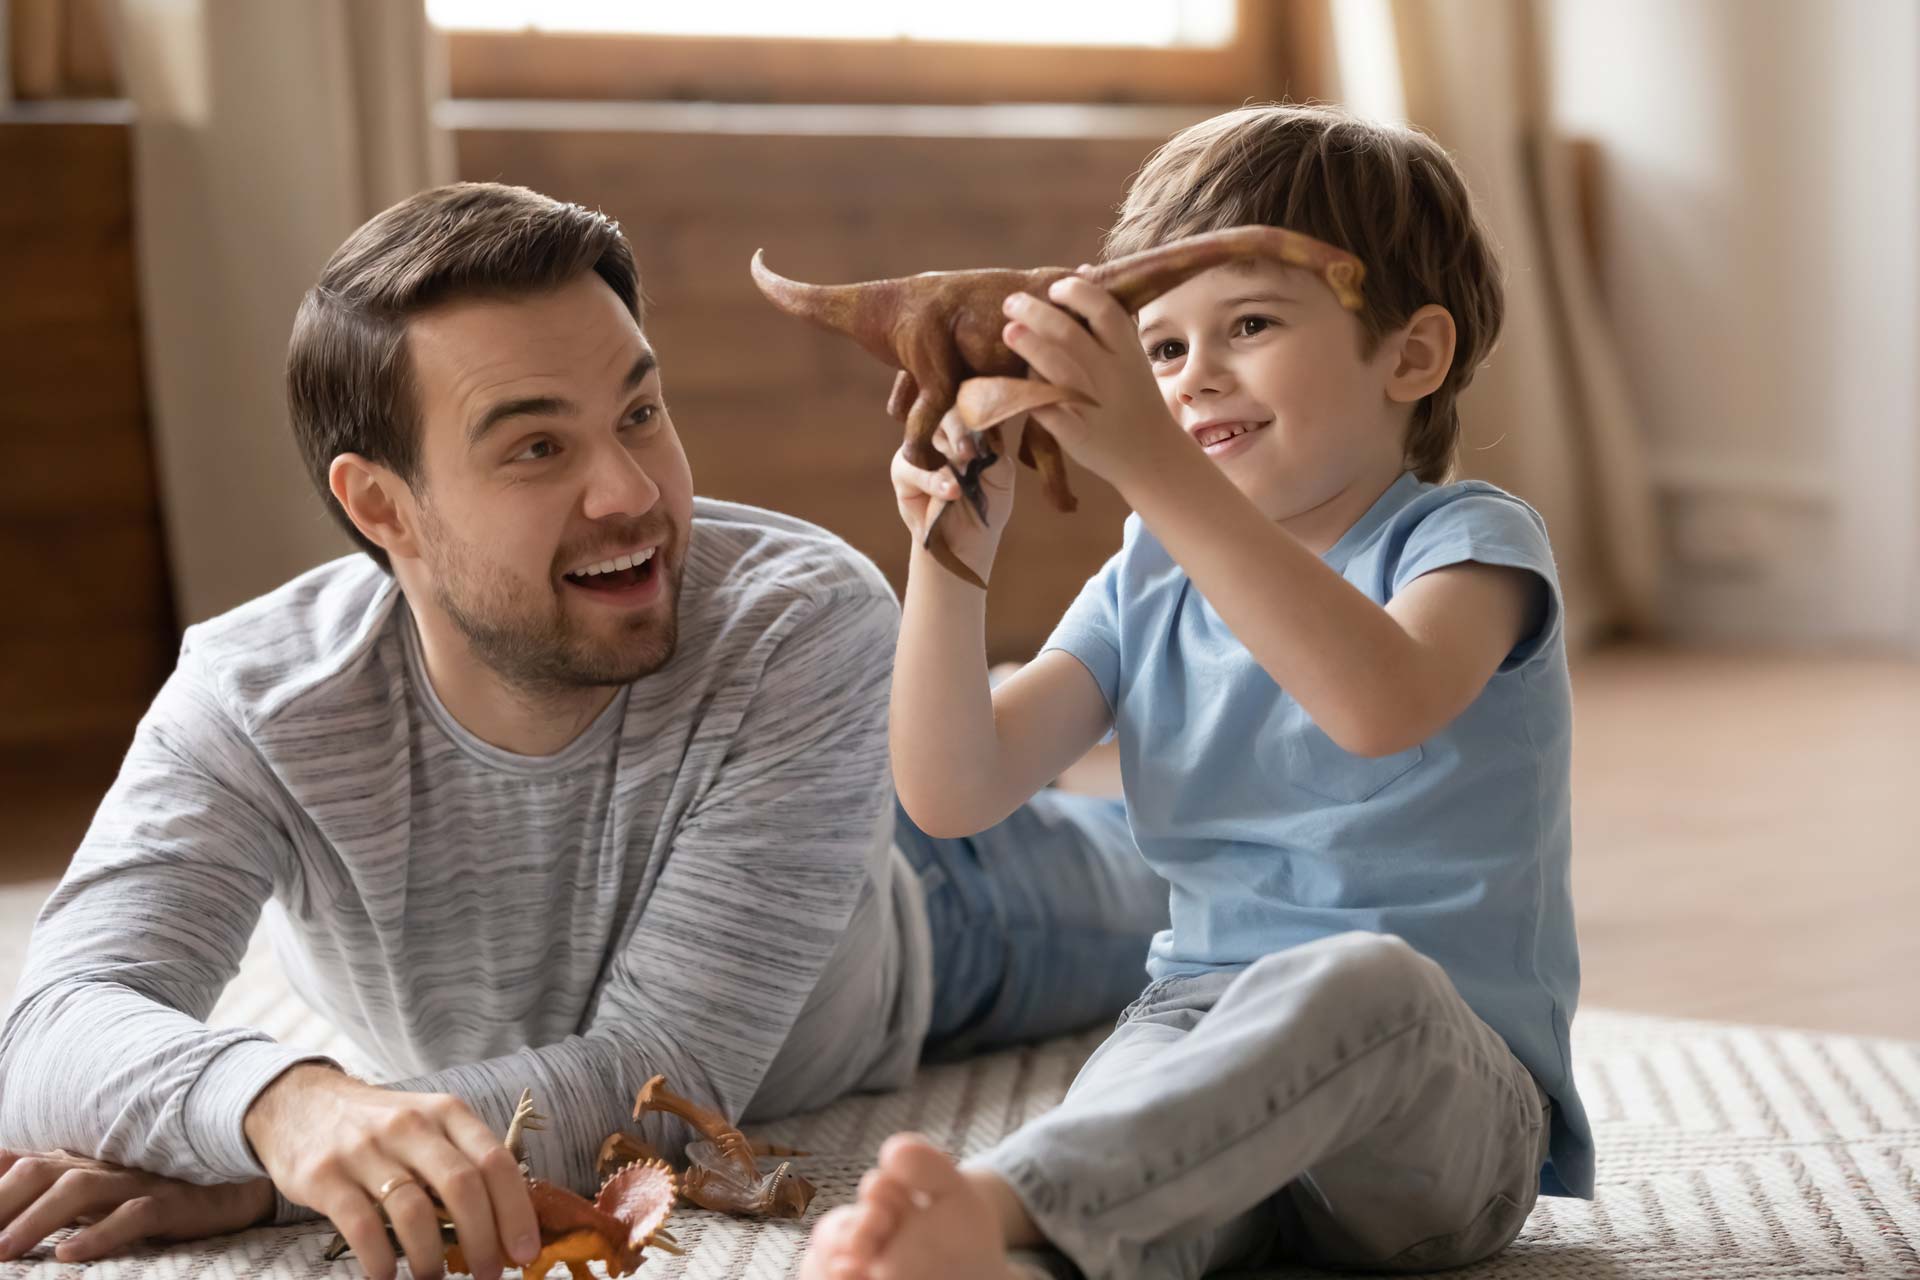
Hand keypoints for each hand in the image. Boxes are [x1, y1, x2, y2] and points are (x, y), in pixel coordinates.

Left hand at [0, 1147, 271, 1263]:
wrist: (234, 1187)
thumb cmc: (153, 1192)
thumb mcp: (94, 1190)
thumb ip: (46, 1186)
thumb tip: (1, 1168)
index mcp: (79, 1162)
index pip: (21, 1165)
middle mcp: (103, 1166)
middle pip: (40, 1172)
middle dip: (0, 1203)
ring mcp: (137, 1182)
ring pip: (78, 1190)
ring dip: (35, 1220)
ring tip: (4, 1251)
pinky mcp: (171, 1202)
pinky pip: (133, 1214)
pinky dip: (99, 1233)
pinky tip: (69, 1254)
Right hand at [243, 1064, 537, 1279]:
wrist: (300, 1102)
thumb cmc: (380, 1125)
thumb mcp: (428, 1124)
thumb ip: (462, 1161)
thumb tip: (506, 1223)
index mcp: (447, 1113)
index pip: (496, 1161)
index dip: (516, 1210)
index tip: (525, 1250)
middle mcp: (410, 1126)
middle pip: (462, 1186)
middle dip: (483, 1239)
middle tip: (489, 1273)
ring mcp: (365, 1149)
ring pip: (413, 1210)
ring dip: (431, 1257)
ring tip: (435, 1279)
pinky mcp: (325, 1175)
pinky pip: (362, 1226)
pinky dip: (380, 1260)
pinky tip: (387, 1276)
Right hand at [892, 410, 1020, 584]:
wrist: (968, 542)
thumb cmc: (988, 504)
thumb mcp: (1001, 477)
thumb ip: (994, 451)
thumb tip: (985, 429)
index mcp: (968, 428)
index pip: (968, 405)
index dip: (975, 411)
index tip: (987, 425)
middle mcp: (942, 434)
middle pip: (945, 413)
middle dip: (959, 427)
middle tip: (971, 448)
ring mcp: (921, 450)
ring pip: (926, 434)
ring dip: (946, 447)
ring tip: (965, 464)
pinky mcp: (903, 471)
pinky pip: (910, 468)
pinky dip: (931, 480)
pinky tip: (951, 491)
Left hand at [1000, 276, 1189, 491]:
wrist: (1151, 454)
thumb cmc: (1133, 395)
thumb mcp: (1131, 353)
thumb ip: (1107, 316)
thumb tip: (1083, 269)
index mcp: (1126, 350)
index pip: (1103, 309)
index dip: (1076, 292)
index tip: (1053, 288)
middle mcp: (1111, 375)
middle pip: (1070, 335)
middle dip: (1037, 314)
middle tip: (1011, 303)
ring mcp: (1094, 406)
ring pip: (1058, 371)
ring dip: (1030, 348)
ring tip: (1009, 331)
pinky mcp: (1078, 436)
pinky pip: (1051, 414)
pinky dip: (1032, 398)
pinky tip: (1012, 385)